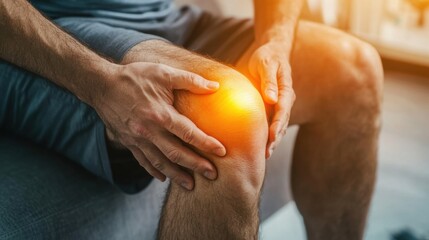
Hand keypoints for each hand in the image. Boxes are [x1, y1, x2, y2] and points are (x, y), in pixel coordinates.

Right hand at [95, 62, 225, 190]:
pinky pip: (143, 161)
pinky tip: (164, 178)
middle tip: (212, 175)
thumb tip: (215, 86)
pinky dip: (154, 171)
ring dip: (177, 175)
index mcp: (160, 114)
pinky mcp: (129, 142)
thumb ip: (191, 80)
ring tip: (191, 185)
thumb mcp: (163, 73)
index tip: (222, 152)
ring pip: (160, 162)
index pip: (188, 133)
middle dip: (196, 165)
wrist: (102, 85)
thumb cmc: (135, 77)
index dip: (206, 144)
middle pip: (176, 153)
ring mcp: (137, 139)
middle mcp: (149, 131)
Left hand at [248, 40, 295, 158]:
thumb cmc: (267, 56)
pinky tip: (261, 146)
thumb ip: (269, 81)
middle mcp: (286, 99)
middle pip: (282, 122)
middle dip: (275, 138)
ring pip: (278, 125)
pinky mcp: (274, 106)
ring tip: (264, 155)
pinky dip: (268, 134)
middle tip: (266, 153)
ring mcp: (281, 104)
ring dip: (273, 140)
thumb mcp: (266, 65)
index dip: (277, 125)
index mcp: (286, 90)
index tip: (272, 138)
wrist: (272, 52)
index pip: (283, 110)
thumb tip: (272, 99)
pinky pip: (272, 122)